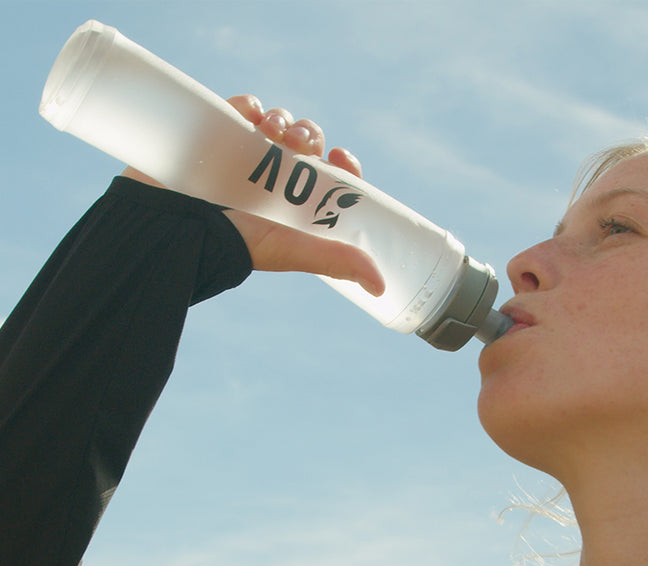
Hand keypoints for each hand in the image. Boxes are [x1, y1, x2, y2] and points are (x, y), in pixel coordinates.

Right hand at [122, 95, 383, 295]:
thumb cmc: (233, 244)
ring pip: (277, 125)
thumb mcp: (291, 250)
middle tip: (301, 145)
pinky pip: (240, 108)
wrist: (174, 226)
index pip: (330, 178)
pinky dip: (251, 104)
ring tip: (275, 130)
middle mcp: (272, 182)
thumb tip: (380, 286)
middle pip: (305, 146)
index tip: (342, 158)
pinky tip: (252, 113)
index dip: (343, 165)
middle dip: (310, 136)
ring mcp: (243, 158)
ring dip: (285, 120)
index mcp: (294, 206)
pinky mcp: (214, 137)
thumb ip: (334, 261)